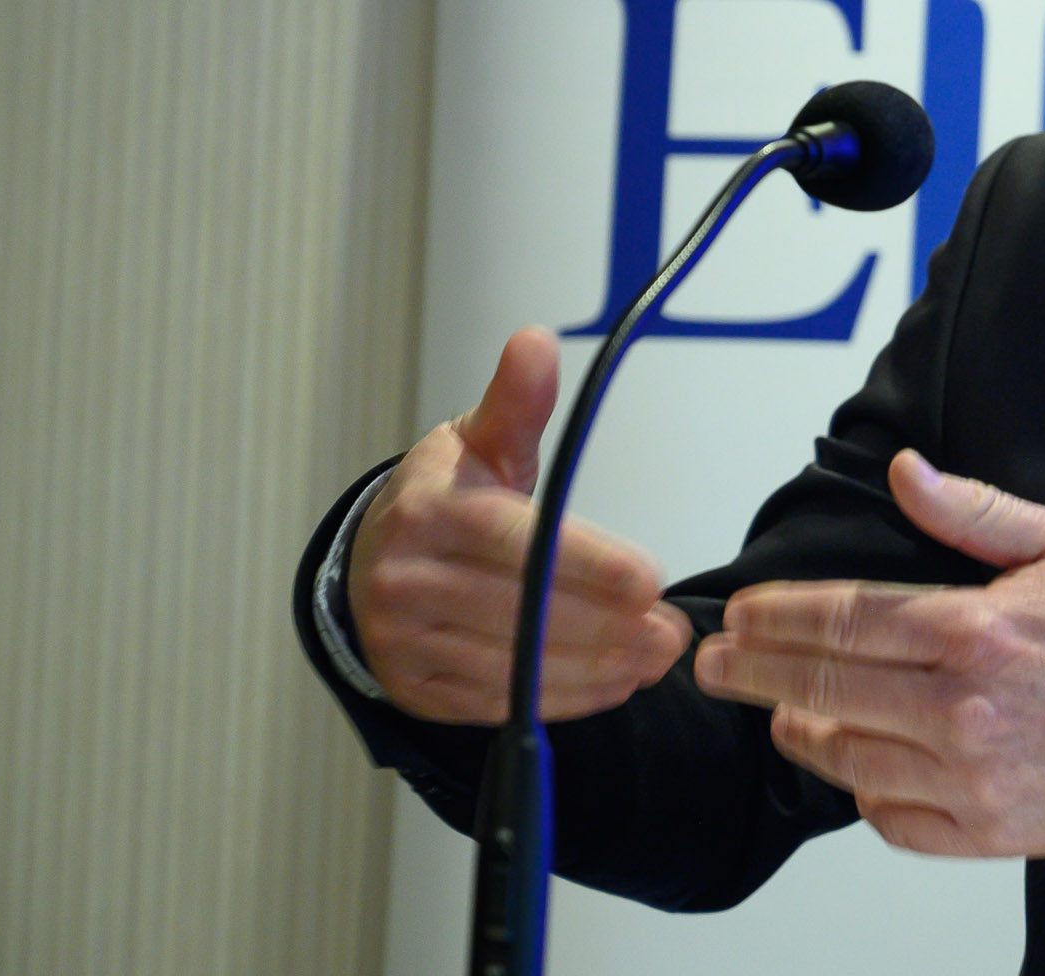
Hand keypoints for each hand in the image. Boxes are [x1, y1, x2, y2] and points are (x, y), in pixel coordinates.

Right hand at [347, 327, 691, 723]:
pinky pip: (495, 704)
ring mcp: (402, 640)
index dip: (586, 565)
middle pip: (519, 612)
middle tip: (672, 633)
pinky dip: (561, 699)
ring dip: (595, 669)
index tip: (650, 581)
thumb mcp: (478, 442)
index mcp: (427, 511)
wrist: (372, 561)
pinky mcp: (413, 688)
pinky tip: (613, 685)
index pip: (514, 542)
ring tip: (655, 657)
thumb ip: (516, 401)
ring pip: (512, 666)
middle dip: (607, 627)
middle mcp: (404, 579)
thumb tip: (535, 340)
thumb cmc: (445, 496)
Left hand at [692, 450, 1044, 857]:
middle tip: (715, 665)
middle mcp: (962, 707)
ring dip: (800, 732)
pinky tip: (855, 766)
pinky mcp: (985, 829)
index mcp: (976, 630)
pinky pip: (893, 817)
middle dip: (755, 673)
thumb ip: (974, 512)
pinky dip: (863, 794)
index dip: (778, 618)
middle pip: (826, 686)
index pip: (844, 620)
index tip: (740, 617)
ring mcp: (970, 776)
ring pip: (848, 758)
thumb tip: (905, 474)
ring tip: (781, 712)